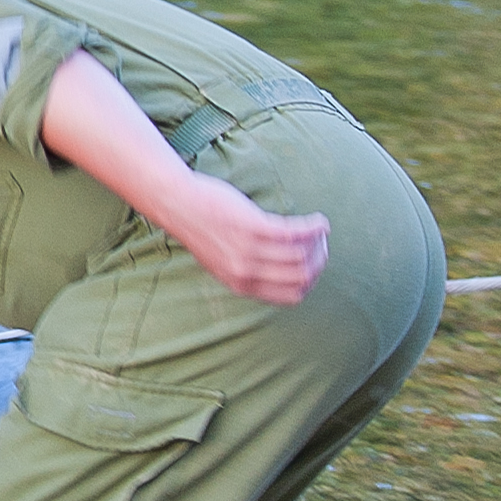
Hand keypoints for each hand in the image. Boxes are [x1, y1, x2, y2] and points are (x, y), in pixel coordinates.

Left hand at [165, 173, 328, 305]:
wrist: (178, 204)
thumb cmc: (203, 228)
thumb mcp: (222, 260)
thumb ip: (248, 270)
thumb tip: (285, 270)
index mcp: (240, 284)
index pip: (291, 296)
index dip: (311, 283)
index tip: (315, 266)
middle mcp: (245, 272)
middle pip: (301, 276)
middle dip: (320, 261)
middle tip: (323, 245)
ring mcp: (248, 250)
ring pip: (301, 255)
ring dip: (319, 243)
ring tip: (321, 231)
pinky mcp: (252, 227)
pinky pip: (295, 232)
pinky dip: (314, 227)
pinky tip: (320, 222)